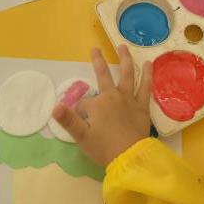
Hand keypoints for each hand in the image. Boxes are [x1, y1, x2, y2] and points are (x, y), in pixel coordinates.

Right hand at [51, 45, 150, 166]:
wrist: (129, 157)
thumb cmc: (104, 148)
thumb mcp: (82, 136)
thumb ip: (68, 120)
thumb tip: (55, 107)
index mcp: (98, 104)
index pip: (84, 104)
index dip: (80, 112)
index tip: (80, 122)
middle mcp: (113, 96)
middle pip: (104, 76)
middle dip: (98, 62)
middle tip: (95, 49)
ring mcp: (129, 99)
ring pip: (127, 74)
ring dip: (124, 59)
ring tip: (123, 46)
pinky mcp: (142, 105)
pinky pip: (145, 86)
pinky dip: (147, 74)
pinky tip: (149, 63)